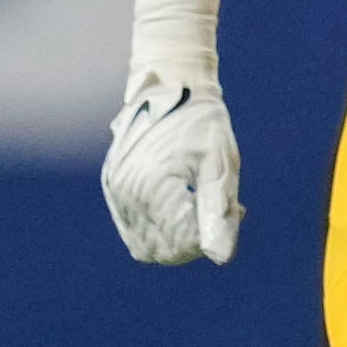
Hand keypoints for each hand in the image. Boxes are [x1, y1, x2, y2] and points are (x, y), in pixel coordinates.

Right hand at [104, 72, 240, 264]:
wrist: (170, 88)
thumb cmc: (204, 125)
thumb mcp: (220, 166)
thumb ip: (218, 213)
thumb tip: (220, 258)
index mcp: (153, 187)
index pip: (180, 246)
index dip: (210, 241)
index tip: (233, 212)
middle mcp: (127, 193)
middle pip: (161, 251)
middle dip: (194, 242)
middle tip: (222, 211)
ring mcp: (116, 191)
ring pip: (145, 244)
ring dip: (177, 237)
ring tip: (204, 204)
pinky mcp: (113, 187)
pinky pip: (133, 228)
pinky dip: (160, 226)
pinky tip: (185, 202)